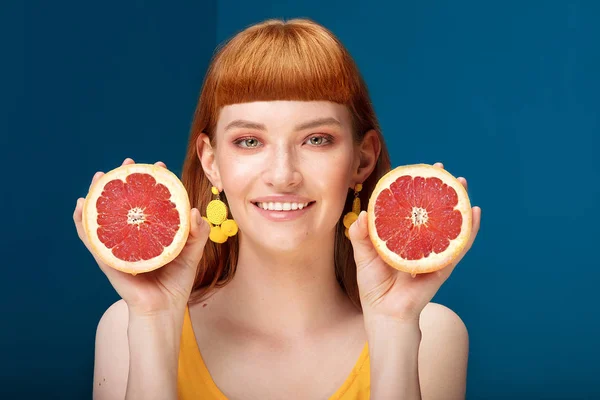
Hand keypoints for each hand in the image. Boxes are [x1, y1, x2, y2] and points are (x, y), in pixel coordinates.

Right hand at [73, 158, 210, 316]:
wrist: (164, 308)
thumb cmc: (178, 281)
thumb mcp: (193, 252)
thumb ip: (198, 232)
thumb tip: (194, 211)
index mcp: (154, 229)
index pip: (152, 200)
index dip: (154, 181)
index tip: (159, 165)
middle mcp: (135, 233)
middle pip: (126, 201)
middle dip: (125, 179)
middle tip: (128, 162)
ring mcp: (119, 245)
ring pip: (104, 215)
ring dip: (98, 193)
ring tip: (98, 176)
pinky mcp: (107, 258)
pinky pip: (90, 238)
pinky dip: (82, 222)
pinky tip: (81, 206)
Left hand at [349, 162, 480, 320]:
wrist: (385, 312)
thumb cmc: (373, 285)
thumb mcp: (363, 255)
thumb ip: (360, 235)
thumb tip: (363, 214)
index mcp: (400, 235)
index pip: (409, 206)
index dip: (413, 188)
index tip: (416, 169)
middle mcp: (418, 240)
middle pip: (431, 210)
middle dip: (438, 188)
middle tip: (443, 169)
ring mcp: (432, 252)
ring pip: (448, 223)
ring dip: (457, 202)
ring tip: (462, 183)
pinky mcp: (443, 266)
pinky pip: (458, 246)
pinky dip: (469, 230)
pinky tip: (474, 213)